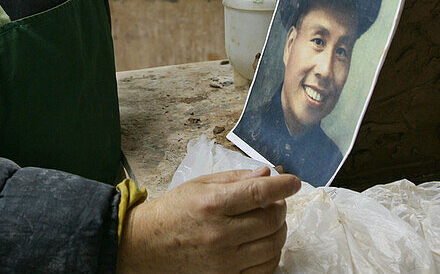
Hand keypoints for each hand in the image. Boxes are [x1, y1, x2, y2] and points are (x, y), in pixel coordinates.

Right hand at [117, 167, 299, 273]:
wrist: (146, 246)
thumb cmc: (173, 211)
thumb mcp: (199, 184)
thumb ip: (235, 179)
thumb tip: (268, 175)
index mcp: (212, 204)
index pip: (260, 193)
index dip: (284, 186)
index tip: (293, 182)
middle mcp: (220, 234)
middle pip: (272, 219)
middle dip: (280, 207)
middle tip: (274, 201)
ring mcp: (224, 262)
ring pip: (273, 246)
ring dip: (278, 230)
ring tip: (268, 221)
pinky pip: (264, 269)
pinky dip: (271, 254)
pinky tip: (262, 242)